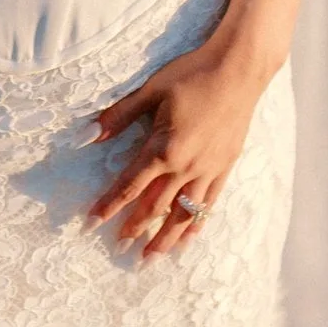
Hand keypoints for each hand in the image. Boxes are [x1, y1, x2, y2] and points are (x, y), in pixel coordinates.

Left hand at [87, 40, 263, 259]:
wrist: (239, 68)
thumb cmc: (192, 74)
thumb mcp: (151, 90)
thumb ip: (119, 116)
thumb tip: (89, 135)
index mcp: (163, 148)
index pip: (129, 185)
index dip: (108, 205)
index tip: (91, 223)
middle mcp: (185, 166)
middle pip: (154, 206)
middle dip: (135, 228)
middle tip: (120, 248)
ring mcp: (208, 169)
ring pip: (183, 213)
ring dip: (165, 238)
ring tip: (152, 257)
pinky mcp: (224, 166)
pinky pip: (209, 203)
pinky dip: (196, 223)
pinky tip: (188, 238)